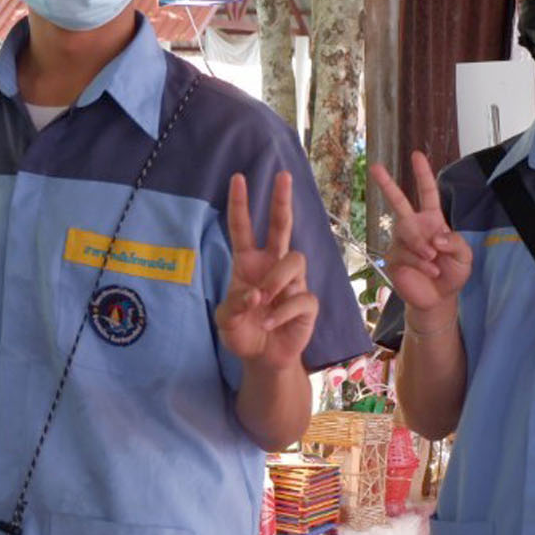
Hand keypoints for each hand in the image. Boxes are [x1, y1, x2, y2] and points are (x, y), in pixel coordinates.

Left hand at [214, 171, 317, 370]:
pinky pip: (301, 297)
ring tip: (263, 299)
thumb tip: (256, 294)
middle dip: (281, 201)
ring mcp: (292, 283)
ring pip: (295, 259)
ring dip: (277, 279)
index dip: (240, 204)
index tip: (238, 178)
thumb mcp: (226, 322)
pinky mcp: (307, 303)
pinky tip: (271, 322)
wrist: (262, 359)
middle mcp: (271, 267)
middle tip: (283, 176)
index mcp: (248, 264)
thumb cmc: (243, 332)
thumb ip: (233, 306)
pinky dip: (283, 310)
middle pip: (281, 226)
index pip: (242, 229)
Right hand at [369, 152, 472, 325]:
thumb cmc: (452, 273)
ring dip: (423, 248)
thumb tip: (435, 237)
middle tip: (375, 167)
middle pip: (397, 201)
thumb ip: (455, 242)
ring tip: (434, 262)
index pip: (426, 193)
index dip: (422, 174)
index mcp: (431, 220)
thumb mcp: (465, 255)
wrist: (439, 298)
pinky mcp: (393, 258)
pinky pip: (406, 254)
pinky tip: (431, 271)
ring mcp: (400, 242)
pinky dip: (422, 264)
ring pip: (407, 233)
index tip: (416, 155)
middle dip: (386, 183)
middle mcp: (413, 227)